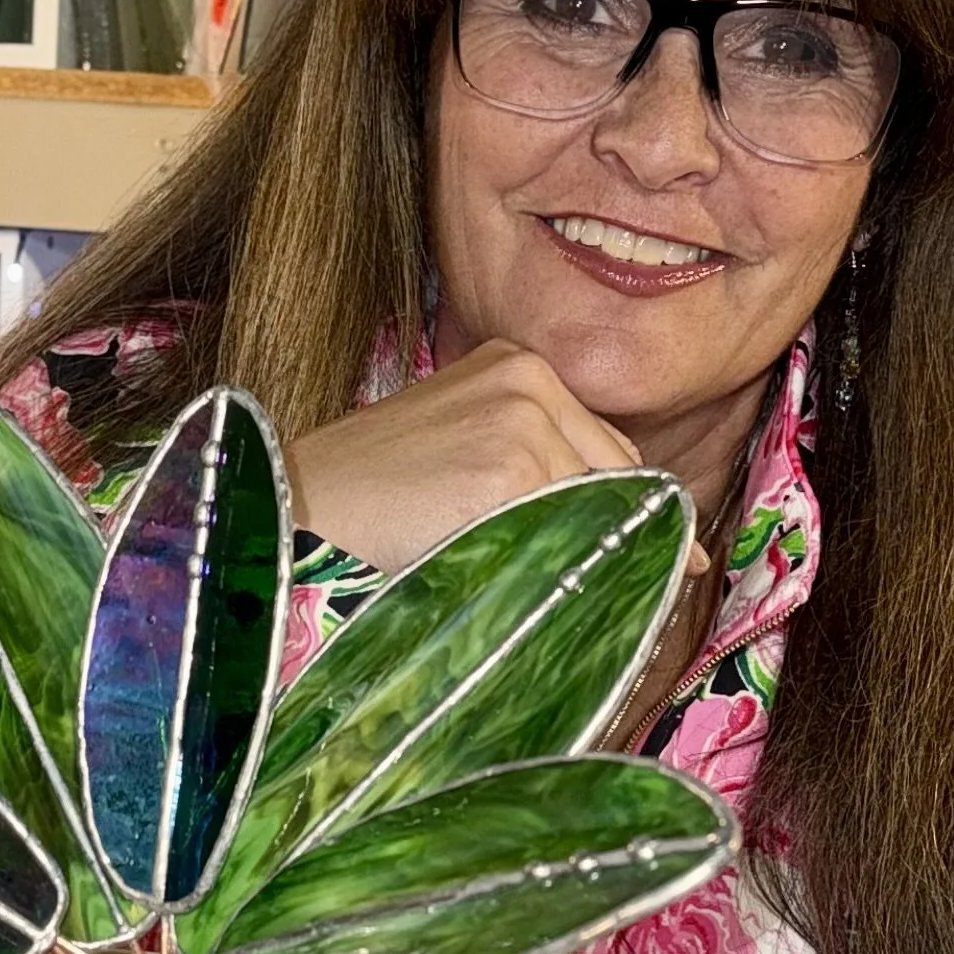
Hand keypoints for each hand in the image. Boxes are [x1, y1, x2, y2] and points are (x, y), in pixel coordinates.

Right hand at [283, 339, 704, 579]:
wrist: (294, 512)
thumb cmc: (364, 498)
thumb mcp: (454, 451)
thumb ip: (532, 464)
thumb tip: (630, 527)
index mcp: (513, 363)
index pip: (602, 448)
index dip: (620, 510)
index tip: (659, 559)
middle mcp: (528, 377)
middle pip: (615, 476)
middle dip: (609, 534)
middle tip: (603, 589)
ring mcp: (523, 418)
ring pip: (599, 511)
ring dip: (575, 556)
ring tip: (506, 579)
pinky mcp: (514, 467)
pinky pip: (574, 534)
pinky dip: (553, 568)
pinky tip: (503, 580)